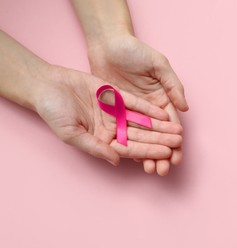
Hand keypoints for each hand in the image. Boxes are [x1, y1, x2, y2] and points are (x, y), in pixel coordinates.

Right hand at [36, 65, 182, 166]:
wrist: (47, 86)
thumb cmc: (54, 113)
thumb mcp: (72, 134)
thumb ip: (95, 148)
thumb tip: (117, 162)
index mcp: (102, 141)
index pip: (131, 149)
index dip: (149, 151)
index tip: (166, 154)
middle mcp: (112, 128)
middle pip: (141, 136)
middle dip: (160, 140)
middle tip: (179, 142)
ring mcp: (115, 112)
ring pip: (142, 121)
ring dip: (160, 126)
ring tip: (178, 130)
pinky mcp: (116, 97)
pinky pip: (136, 104)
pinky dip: (149, 109)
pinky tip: (164, 113)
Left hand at [88, 34, 187, 174]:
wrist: (108, 43)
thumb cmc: (135, 50)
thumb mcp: (158, 64)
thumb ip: (172, 85)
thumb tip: (185, 108)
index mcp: (162, 99)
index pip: (171, 125)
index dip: (175, 142)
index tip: (177, 157)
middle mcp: (148, 109)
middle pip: (157, 136)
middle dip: (162, 153)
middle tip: (163, 170)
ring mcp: (131, 112)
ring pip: (141, 138)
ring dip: (147, 154)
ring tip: (150, 169)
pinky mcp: (115, 112)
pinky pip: (123, 132)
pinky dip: (128, 146)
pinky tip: (132, 159)